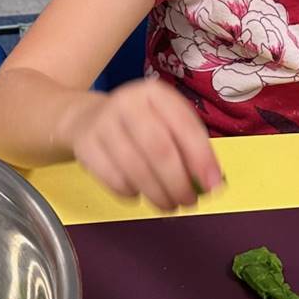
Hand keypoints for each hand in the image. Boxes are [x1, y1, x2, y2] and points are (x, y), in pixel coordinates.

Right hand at [60, 78, 223, 211]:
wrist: (86, 118)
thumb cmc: (139, 125)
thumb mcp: (166, 122)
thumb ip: (189, 147)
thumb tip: (211, 182)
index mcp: (155, 93)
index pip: (184, 126)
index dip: (201, 158)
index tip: (213, 185)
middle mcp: (127, 102)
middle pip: (159, 150)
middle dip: (178, 183)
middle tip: (189, 202)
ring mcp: (102, 124)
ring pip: (135, 169)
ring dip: (157, 194)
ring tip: (169, 205)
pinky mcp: (85, 146)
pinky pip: (114, 179)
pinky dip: (132, 193)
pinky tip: (140, 193)